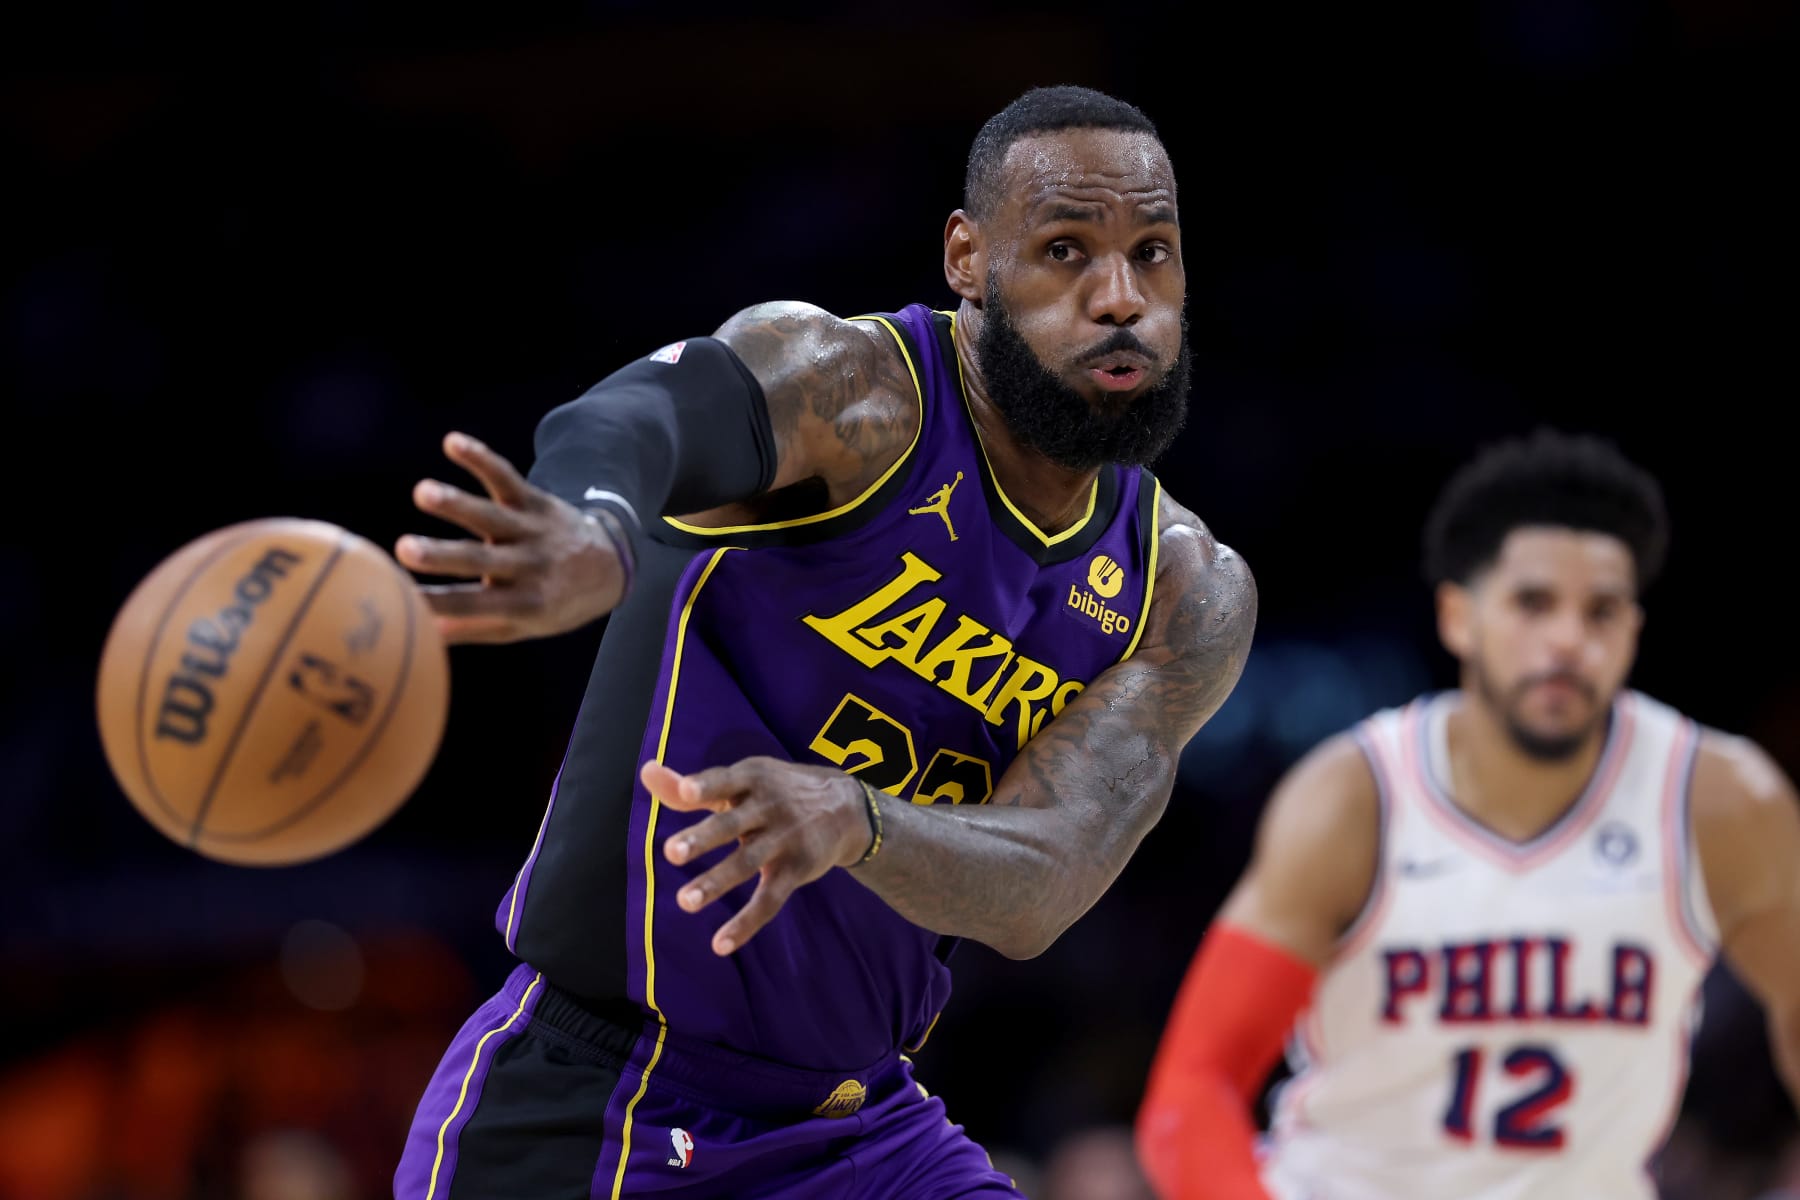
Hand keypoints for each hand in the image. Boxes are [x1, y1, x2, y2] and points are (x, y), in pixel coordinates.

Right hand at [396, 431, 627, 643]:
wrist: (607, 566)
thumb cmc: (552, 602)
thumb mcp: (520, 626)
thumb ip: (472, 628)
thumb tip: (419, 632)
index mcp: (525, 604)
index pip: (473, 605)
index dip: (436, 601)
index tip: (396, 598)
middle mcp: (531, 567)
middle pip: (481, 561)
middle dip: (442, 555)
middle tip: (403, 549)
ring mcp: (534, 531)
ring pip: (492, 516)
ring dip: (457, 503)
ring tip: (422, 492)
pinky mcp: (535, 502)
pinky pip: (507, 478)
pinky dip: (482, 459)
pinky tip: (452, 442)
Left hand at [642, 758, 871, 955]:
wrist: (846, 807)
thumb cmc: (776, 792)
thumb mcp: (742, 781)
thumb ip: (692, 786)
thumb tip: (645, 773)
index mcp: (751, 779)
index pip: (725, 781)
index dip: (706, 786)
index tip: (686, 792)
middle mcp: (768, 807)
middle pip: (732, 823)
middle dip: (703, 838)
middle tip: (671, 852)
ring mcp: (784, 839)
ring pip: (747, 863)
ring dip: (716, 882)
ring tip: (685, 902)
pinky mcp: (795, 870)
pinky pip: (769, 900)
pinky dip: (746, 923)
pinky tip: (720, 944)